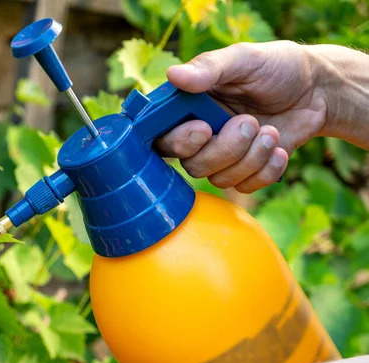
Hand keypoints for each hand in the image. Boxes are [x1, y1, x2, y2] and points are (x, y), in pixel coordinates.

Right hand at [156, 41, 328, 192]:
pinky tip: (279, 148)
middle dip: (225, 149)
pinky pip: (245, 187)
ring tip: (272, 131)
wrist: (316, 90)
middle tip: (250, 122)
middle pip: (192, 165)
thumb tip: (173, 75)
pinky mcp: (246, 172)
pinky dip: (266, 170)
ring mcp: (223, 157)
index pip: (163, 137)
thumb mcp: (245, 59)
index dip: (178, 141)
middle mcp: (201, 136)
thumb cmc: (277, 68)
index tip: (204, 129)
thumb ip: (210, 68)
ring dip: (250, 158)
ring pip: (219, 179)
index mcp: (191, 108)